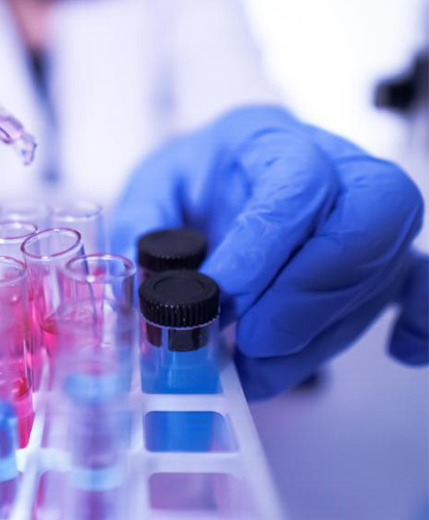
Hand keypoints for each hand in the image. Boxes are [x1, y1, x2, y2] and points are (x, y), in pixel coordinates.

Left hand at [112, 105, 426, 398]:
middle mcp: (333, 163)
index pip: (296, 181)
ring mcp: (366, 209)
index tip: (222, 301)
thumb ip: (144, 231)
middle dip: (310, 294)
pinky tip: (399, 350)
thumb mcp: (151, 191)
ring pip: (383, 268)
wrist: (220, 178)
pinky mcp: (382, 252)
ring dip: (321, 335)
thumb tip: (153, 294)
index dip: (266, 246)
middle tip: (252, 346)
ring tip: (257, 371)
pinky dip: (418, 322)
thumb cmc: (190, 183)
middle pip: (370, 214)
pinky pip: (422, 281)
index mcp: (266, 139)